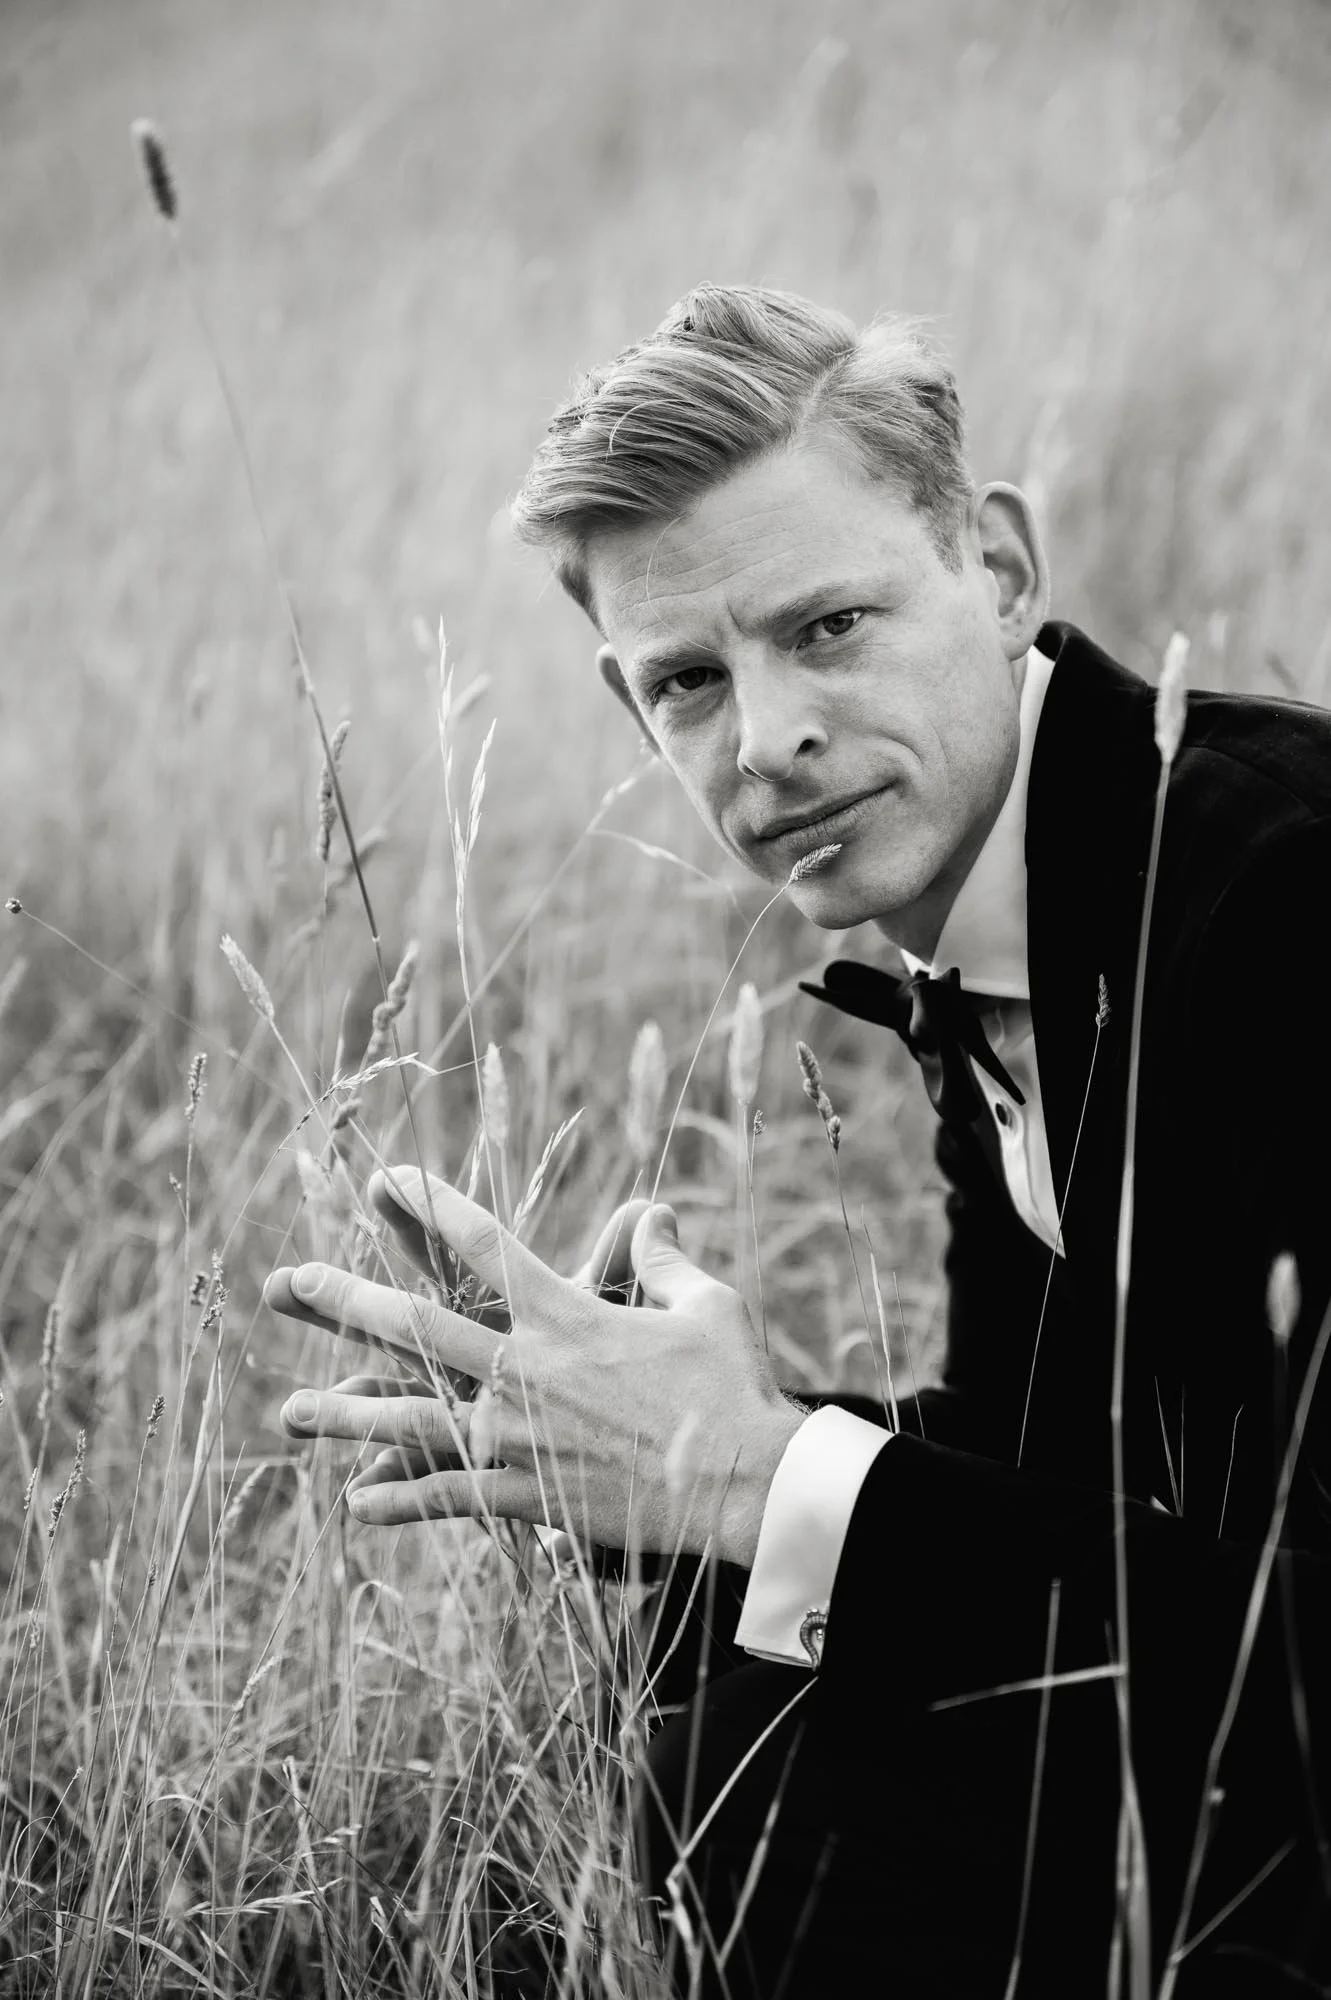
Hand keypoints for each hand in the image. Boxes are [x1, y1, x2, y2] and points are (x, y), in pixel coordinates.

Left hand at [266, 1168, 804, 1566]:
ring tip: (291, 1412)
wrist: (742, 1481)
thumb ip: (664, 1262)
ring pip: (411, 1418)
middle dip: (348, 1301)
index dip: (429, 1207)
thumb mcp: (708, 1305)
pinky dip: (400, 1500)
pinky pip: (448, 1496)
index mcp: (565, 1314)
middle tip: (293, 1282)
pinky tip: (357, 1505)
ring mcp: (518, 1435)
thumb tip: (652, 1217)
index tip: (386, 1180)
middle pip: (417, 1326)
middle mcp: (526, 1368)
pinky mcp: (526, 1494)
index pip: (482, 1245)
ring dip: (346, 1413)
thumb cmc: (731, 1387)